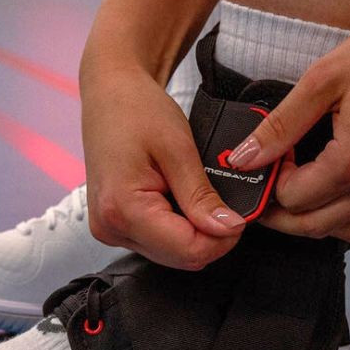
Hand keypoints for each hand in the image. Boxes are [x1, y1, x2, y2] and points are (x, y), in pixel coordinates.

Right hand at [82, 68, 244, 269]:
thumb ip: (202, 196)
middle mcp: (110, 227)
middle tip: (223, 201)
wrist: (110, 93)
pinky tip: (180, 198)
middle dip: (210, 235)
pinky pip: (158, 241)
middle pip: (180, 257)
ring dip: (194, 231)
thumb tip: (228, 228)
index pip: (188, 250)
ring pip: (171, 253)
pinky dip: (178, 226)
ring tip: (196, 193)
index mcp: (122, 209)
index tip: (239, 215)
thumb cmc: (136, 109)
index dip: (222, 237)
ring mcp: (110, 229)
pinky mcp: (115, 225)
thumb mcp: (178, 149)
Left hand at [227, 8, 349, 242]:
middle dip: (280, 215)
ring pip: (344, 232)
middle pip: (314, 226)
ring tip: (295, 193)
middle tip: (264, 190)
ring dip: (312, 221)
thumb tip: (243, 158)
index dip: (270, 185)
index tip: (266, 162)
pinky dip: (344, 219)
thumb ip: (279, 126)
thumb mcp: (323, 79)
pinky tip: (330, 194)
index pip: (295, 199)